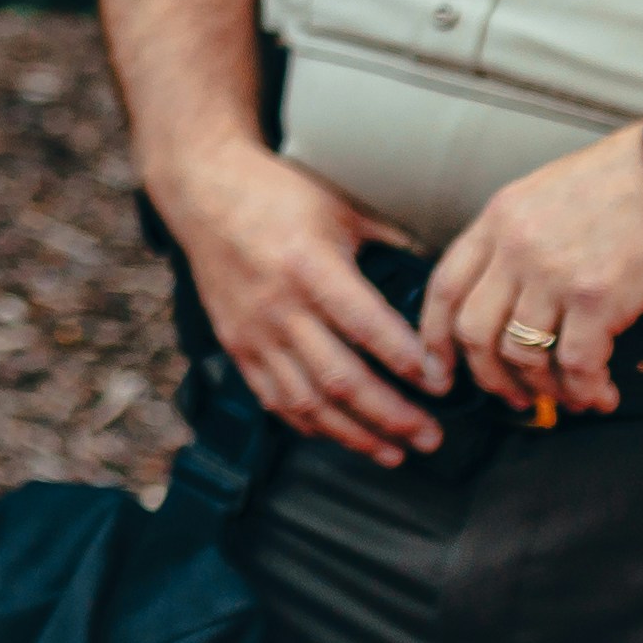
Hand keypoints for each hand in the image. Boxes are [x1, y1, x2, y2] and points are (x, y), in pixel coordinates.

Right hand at [144, 138, 445, 465]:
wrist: (201, 190)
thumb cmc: (276, 193)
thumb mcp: (342, 207)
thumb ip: (393, 242)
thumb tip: (439, 273)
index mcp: (311, 265)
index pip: (367, 326)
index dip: (409, 360)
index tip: (441, 383)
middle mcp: (280, 305)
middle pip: (341, 377)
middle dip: (392, 415)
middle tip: (431, 436)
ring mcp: (254, 330)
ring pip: (308, 400)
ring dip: (355, 434)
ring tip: (394, 452)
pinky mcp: (236, 344)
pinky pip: (273, 397)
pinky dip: (308, 423)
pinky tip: (338, 435)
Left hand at [423, 127, 642, 419]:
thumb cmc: (623, 180)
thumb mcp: (545, 193)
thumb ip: (515, 239)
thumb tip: (505, 298)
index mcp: (497, 218)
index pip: (444, 288)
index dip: (435, 339)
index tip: (439, 372)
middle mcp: (515, 246)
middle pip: (473, 331)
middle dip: (487, 376)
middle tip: (511, 396)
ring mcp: (553, 273)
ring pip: (522, 354)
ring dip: (543, 388)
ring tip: (566, 397)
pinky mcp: (598, 297)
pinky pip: (576, 362)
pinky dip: (584, 389)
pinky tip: (600, 394)